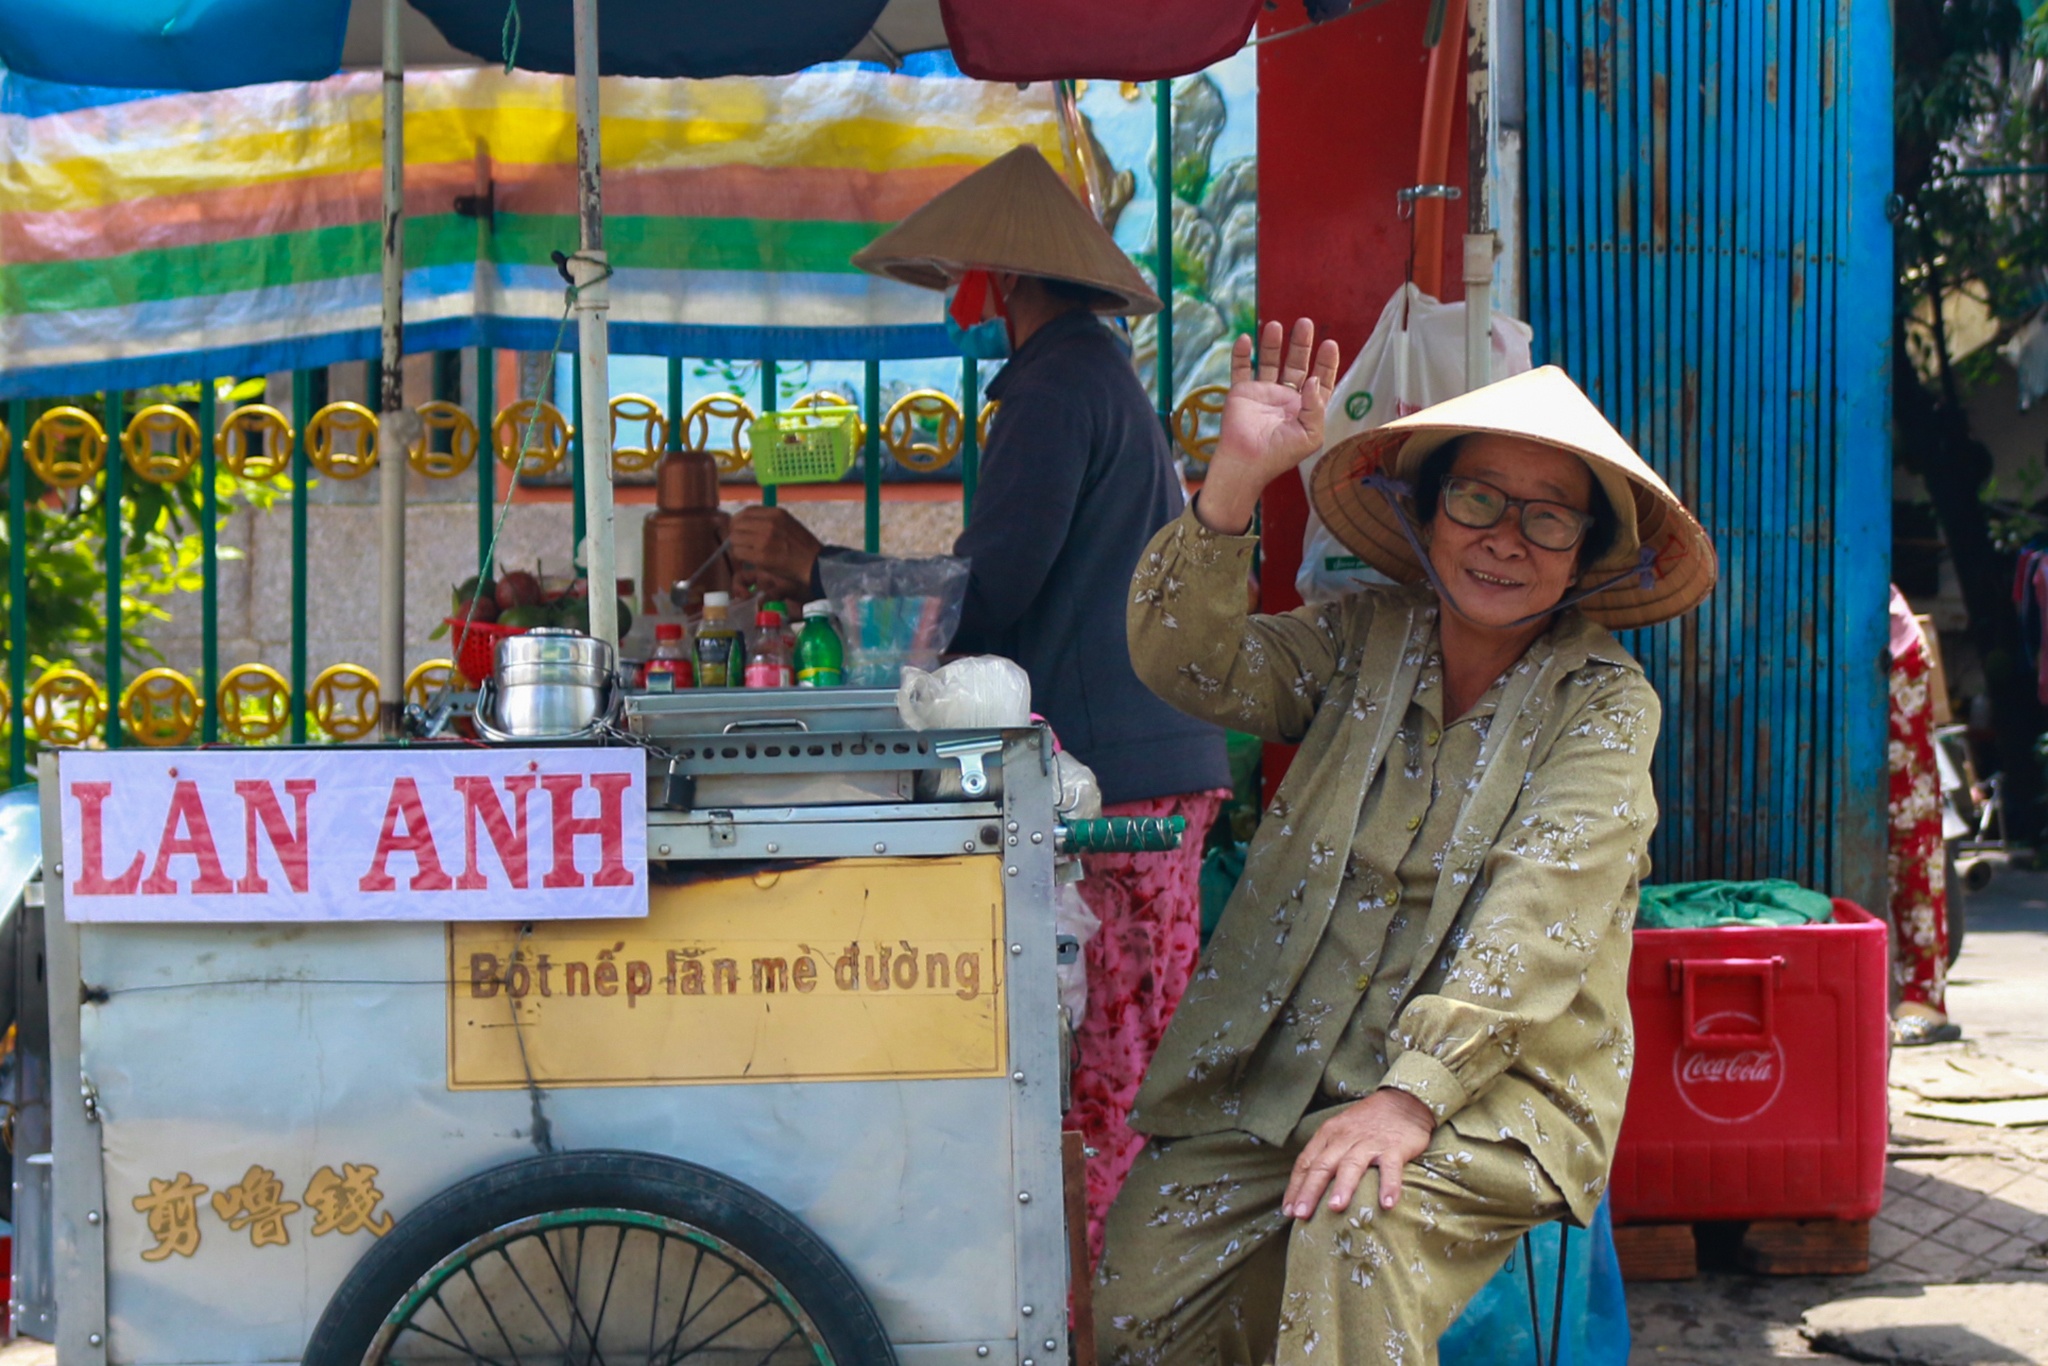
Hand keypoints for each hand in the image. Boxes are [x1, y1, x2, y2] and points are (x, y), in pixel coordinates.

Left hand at [730, 506, 821, 600]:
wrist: (813, 563)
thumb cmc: (802, 545)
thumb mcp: (788, 522)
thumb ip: (768, 520)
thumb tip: (745, 521)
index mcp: (776, 513)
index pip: (746, 512)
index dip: (738, 520)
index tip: (738, 527)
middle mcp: (769, 524)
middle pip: (737, 524)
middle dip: (735, 533)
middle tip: (739, 541)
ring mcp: (764, 540)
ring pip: (735, 538)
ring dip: (736, 545)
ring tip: (744, 550)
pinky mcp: (761, 556)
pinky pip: (739, 552)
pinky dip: (739, 556)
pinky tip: (747, 558)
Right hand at [1195, 319, 1342, 534]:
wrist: (1247, 462)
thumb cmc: (1281, 454)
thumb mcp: (1310, 434)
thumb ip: (1315, 406)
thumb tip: (1313, 379)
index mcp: (1305, 408)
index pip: (1319, 379)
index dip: (1326, 362)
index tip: (1329, 344)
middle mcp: (1285, 397)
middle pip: (1296, 364)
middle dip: (1301, 344)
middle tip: (1305, 323)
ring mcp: (1262, 393)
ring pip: (1268, 361)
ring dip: (1272, 344)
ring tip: (1274, 325)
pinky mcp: (1241, 393)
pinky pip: (1240, 369)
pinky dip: (1241, 354)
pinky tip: (1245, 339)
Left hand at [1282, 1088, 1436, 1218]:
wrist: (1402, 1101)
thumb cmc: (1367, 1124)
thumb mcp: (1340, 1133)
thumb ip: (1326, 1156)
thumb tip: (1307, 1189)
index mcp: (1328, 1134)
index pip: (1306, 1162)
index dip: (1295, 1187)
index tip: (1288, 1210)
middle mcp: (1345, 1138)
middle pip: (1323, 1165)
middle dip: (1310, 1191)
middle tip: (1301, 1214)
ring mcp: (1369, 1143)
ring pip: (1352, 1165)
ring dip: (1343, 1186)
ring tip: (1335, 1208)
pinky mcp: (1394, 1147)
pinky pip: (1390, 1168)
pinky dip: (1389, 1185)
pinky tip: (1387, 1204)